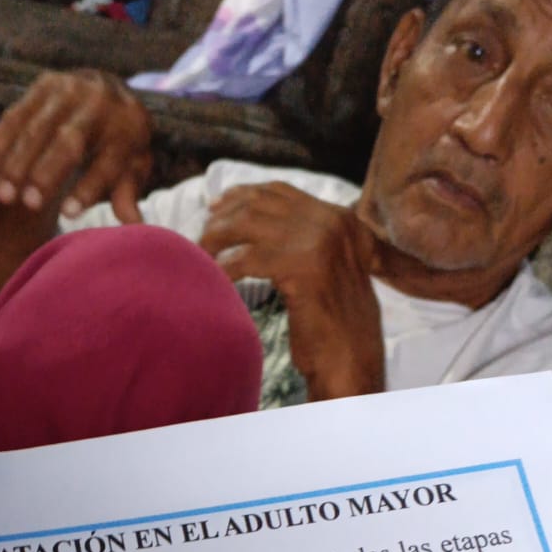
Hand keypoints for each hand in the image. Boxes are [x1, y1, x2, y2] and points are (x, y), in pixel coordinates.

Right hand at [0, 70, 151, 223]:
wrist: (109, 92)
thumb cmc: (120, 144)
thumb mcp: (132, 167)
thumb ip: (128, 193)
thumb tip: (134, 226)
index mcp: (126, 128)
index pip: (107, 163)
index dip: (88, 189)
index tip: (68, 215)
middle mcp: (99, 105)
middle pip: (68, 143)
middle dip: (46, 174)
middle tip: (28, 204)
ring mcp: (69, 91)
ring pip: (37, 129)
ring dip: (17, 162)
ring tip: (3, 196)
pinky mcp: (44, 85)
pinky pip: (17, 115)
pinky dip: (0, 141)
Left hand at [200, 183, 384, 399]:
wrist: (351, 359)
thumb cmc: (333, 324)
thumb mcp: (325, 269)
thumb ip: (302, 241)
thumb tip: (252, 220)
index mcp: (340, 218)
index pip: (279, 191)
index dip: (242, 196)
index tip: (216, 207)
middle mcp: (332, 222)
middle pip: (259, 203)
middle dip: (223, 217)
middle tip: (202, 236)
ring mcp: (319, 242)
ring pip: (248, 224)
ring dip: (217, 238)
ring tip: (201, 255)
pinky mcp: (302, 268)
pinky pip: (245, 259)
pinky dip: (223, 267)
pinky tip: (213, 278)